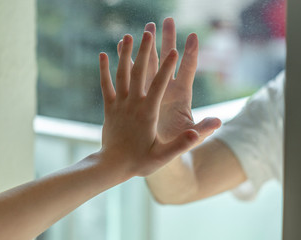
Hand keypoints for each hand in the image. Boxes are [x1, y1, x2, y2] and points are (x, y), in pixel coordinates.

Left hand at [99, 32, 198, 176]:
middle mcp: (132, 104)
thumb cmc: (139, 162)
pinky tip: (103, 54)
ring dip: (125, 54)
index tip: (175, 50)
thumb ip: (181, 144)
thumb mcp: (163, 156)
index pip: (159, 85)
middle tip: (149, 31)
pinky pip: (106, 85)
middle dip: (146, 51)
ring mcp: (119, 104)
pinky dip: (104, 70)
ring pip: (122, 75)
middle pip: (139, 73)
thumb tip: (198, 133)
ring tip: (128, 36)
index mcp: (147, 113)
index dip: (168, 67)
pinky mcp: (109, 107)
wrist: (112, 166)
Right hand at [117, 18, 220, 147]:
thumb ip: (201, 131)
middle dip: (167, 40)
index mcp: (181, 95)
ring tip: (143, 29)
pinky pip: (129, 75)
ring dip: (145, 46)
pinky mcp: (136, 95)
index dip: (190, 53)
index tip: (193, 36)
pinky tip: (118, 49)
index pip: (188, 69)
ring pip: (147, 63)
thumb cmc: (174, 145)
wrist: (154, 152)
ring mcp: (150, 90)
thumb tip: (218, 122)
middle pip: (167, 59)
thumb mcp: (188, 138)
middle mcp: (166, 88)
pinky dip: (124, 61)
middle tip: (166, 21)